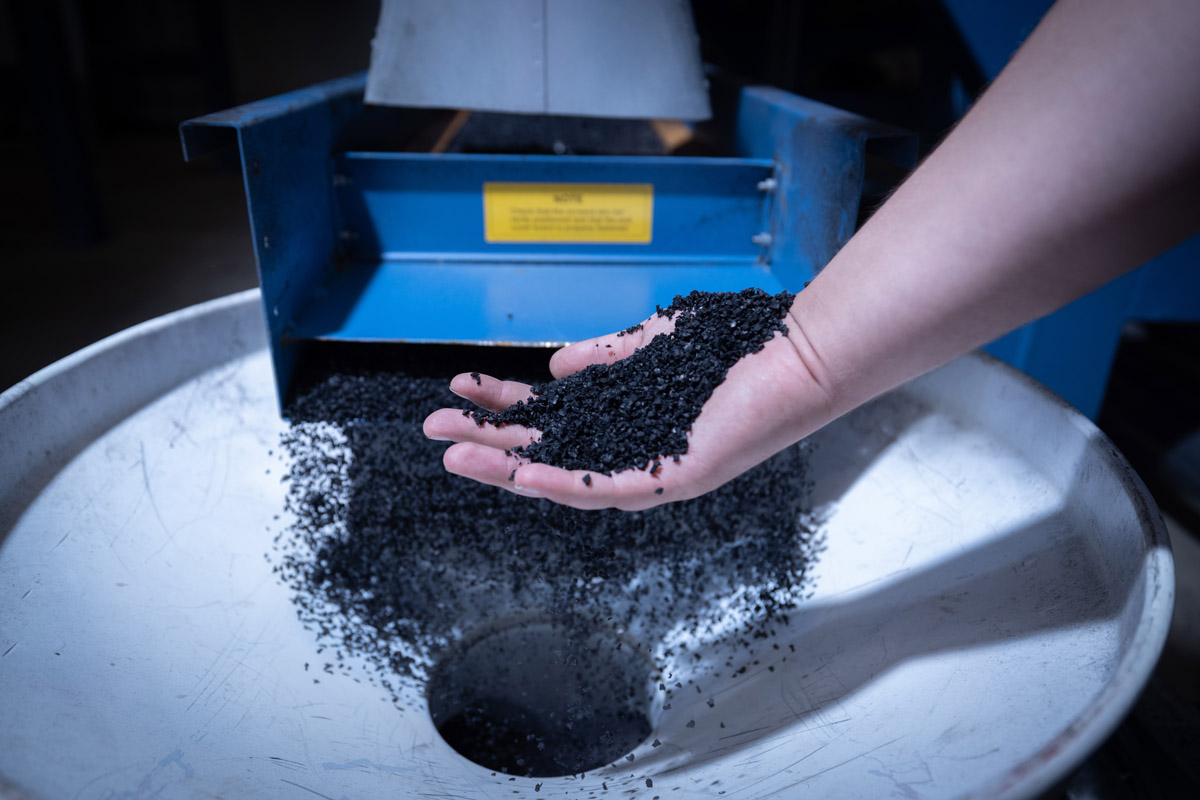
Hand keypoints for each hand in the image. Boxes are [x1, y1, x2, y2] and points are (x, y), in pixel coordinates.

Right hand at [422, 307, 835, 510]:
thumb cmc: (738, 347)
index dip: (504, 403)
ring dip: (509, 467)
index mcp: (627, 418)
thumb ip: (605, 358)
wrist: (801, 353)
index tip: (461, 386)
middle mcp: (634, 448)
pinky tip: (522, 471)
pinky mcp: (677, 478)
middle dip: (488, 439)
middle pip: (546, 448)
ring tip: (455, 454)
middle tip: (433, 428)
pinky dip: (563, 483)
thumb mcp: (652, 345)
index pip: (552, 416)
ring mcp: (653, 467)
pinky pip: (610, 489)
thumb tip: (554, 367)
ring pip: (566, 476)